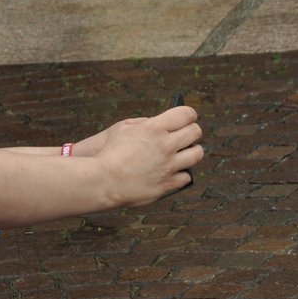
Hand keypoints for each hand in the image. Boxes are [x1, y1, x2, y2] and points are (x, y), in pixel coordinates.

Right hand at [86, 106, 202, 205]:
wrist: (101, 181)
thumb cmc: (109, 153)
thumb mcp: (123, 128)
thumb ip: (145, 124)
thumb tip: (163, 125)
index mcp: (154, 128)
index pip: (186, 114)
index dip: (189, 115)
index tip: (187, 117)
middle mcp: (165, 145)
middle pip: (195, 132)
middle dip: (192, 131)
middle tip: (187, 135)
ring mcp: (168, 166)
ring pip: (196, 154)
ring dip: (191, 152)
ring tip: (184, 153)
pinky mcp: (167, 184)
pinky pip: (186, 176)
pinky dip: (181, 174)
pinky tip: (173, 172)